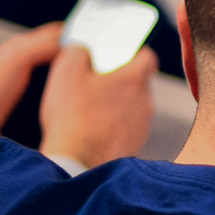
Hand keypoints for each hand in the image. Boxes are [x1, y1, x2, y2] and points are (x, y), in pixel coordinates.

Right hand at [38, 44, 155, 167]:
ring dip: (115, 104)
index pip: (147, 56)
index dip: (131, 53)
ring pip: (132, 106)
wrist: (78, 163)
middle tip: (93, 81)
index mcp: (135, 78)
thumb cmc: (73, 115)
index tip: (113, 55)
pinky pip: (126, 128)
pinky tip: (90, 130)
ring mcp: (143, 126)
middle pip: (138, 82)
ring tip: (87, 109)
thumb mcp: (67, 72)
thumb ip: (78, 52)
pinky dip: (113, 125)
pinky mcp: (135, 145)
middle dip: (119, 80)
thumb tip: (83, 50)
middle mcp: (146, 101)